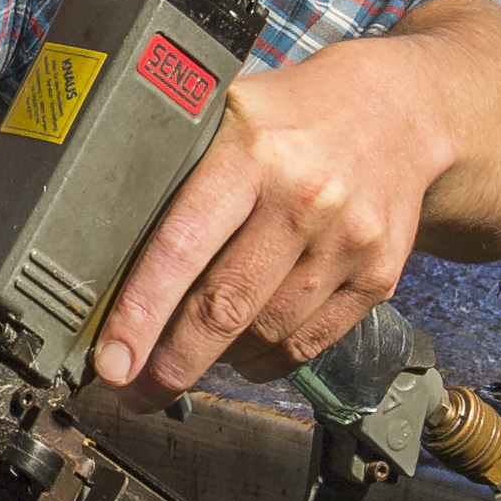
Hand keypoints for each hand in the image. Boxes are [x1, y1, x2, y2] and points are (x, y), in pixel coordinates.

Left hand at [87, 34, 450, 406]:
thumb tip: (101, 247)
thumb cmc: (295, 113)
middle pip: (225, 307)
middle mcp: (306, 198)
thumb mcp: (228, 109)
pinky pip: (306, 344)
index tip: (112, 362)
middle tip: (136, 391)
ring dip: (216, 360)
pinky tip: (240, 350)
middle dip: (170, 363)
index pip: (183, 246)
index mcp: (253, 152)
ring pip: (264, 334)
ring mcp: (348, 242)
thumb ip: (177, 166)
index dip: (142, 313)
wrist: (399, 111)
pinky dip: (263, 359)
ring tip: (186, 358)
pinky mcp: (378, 276)